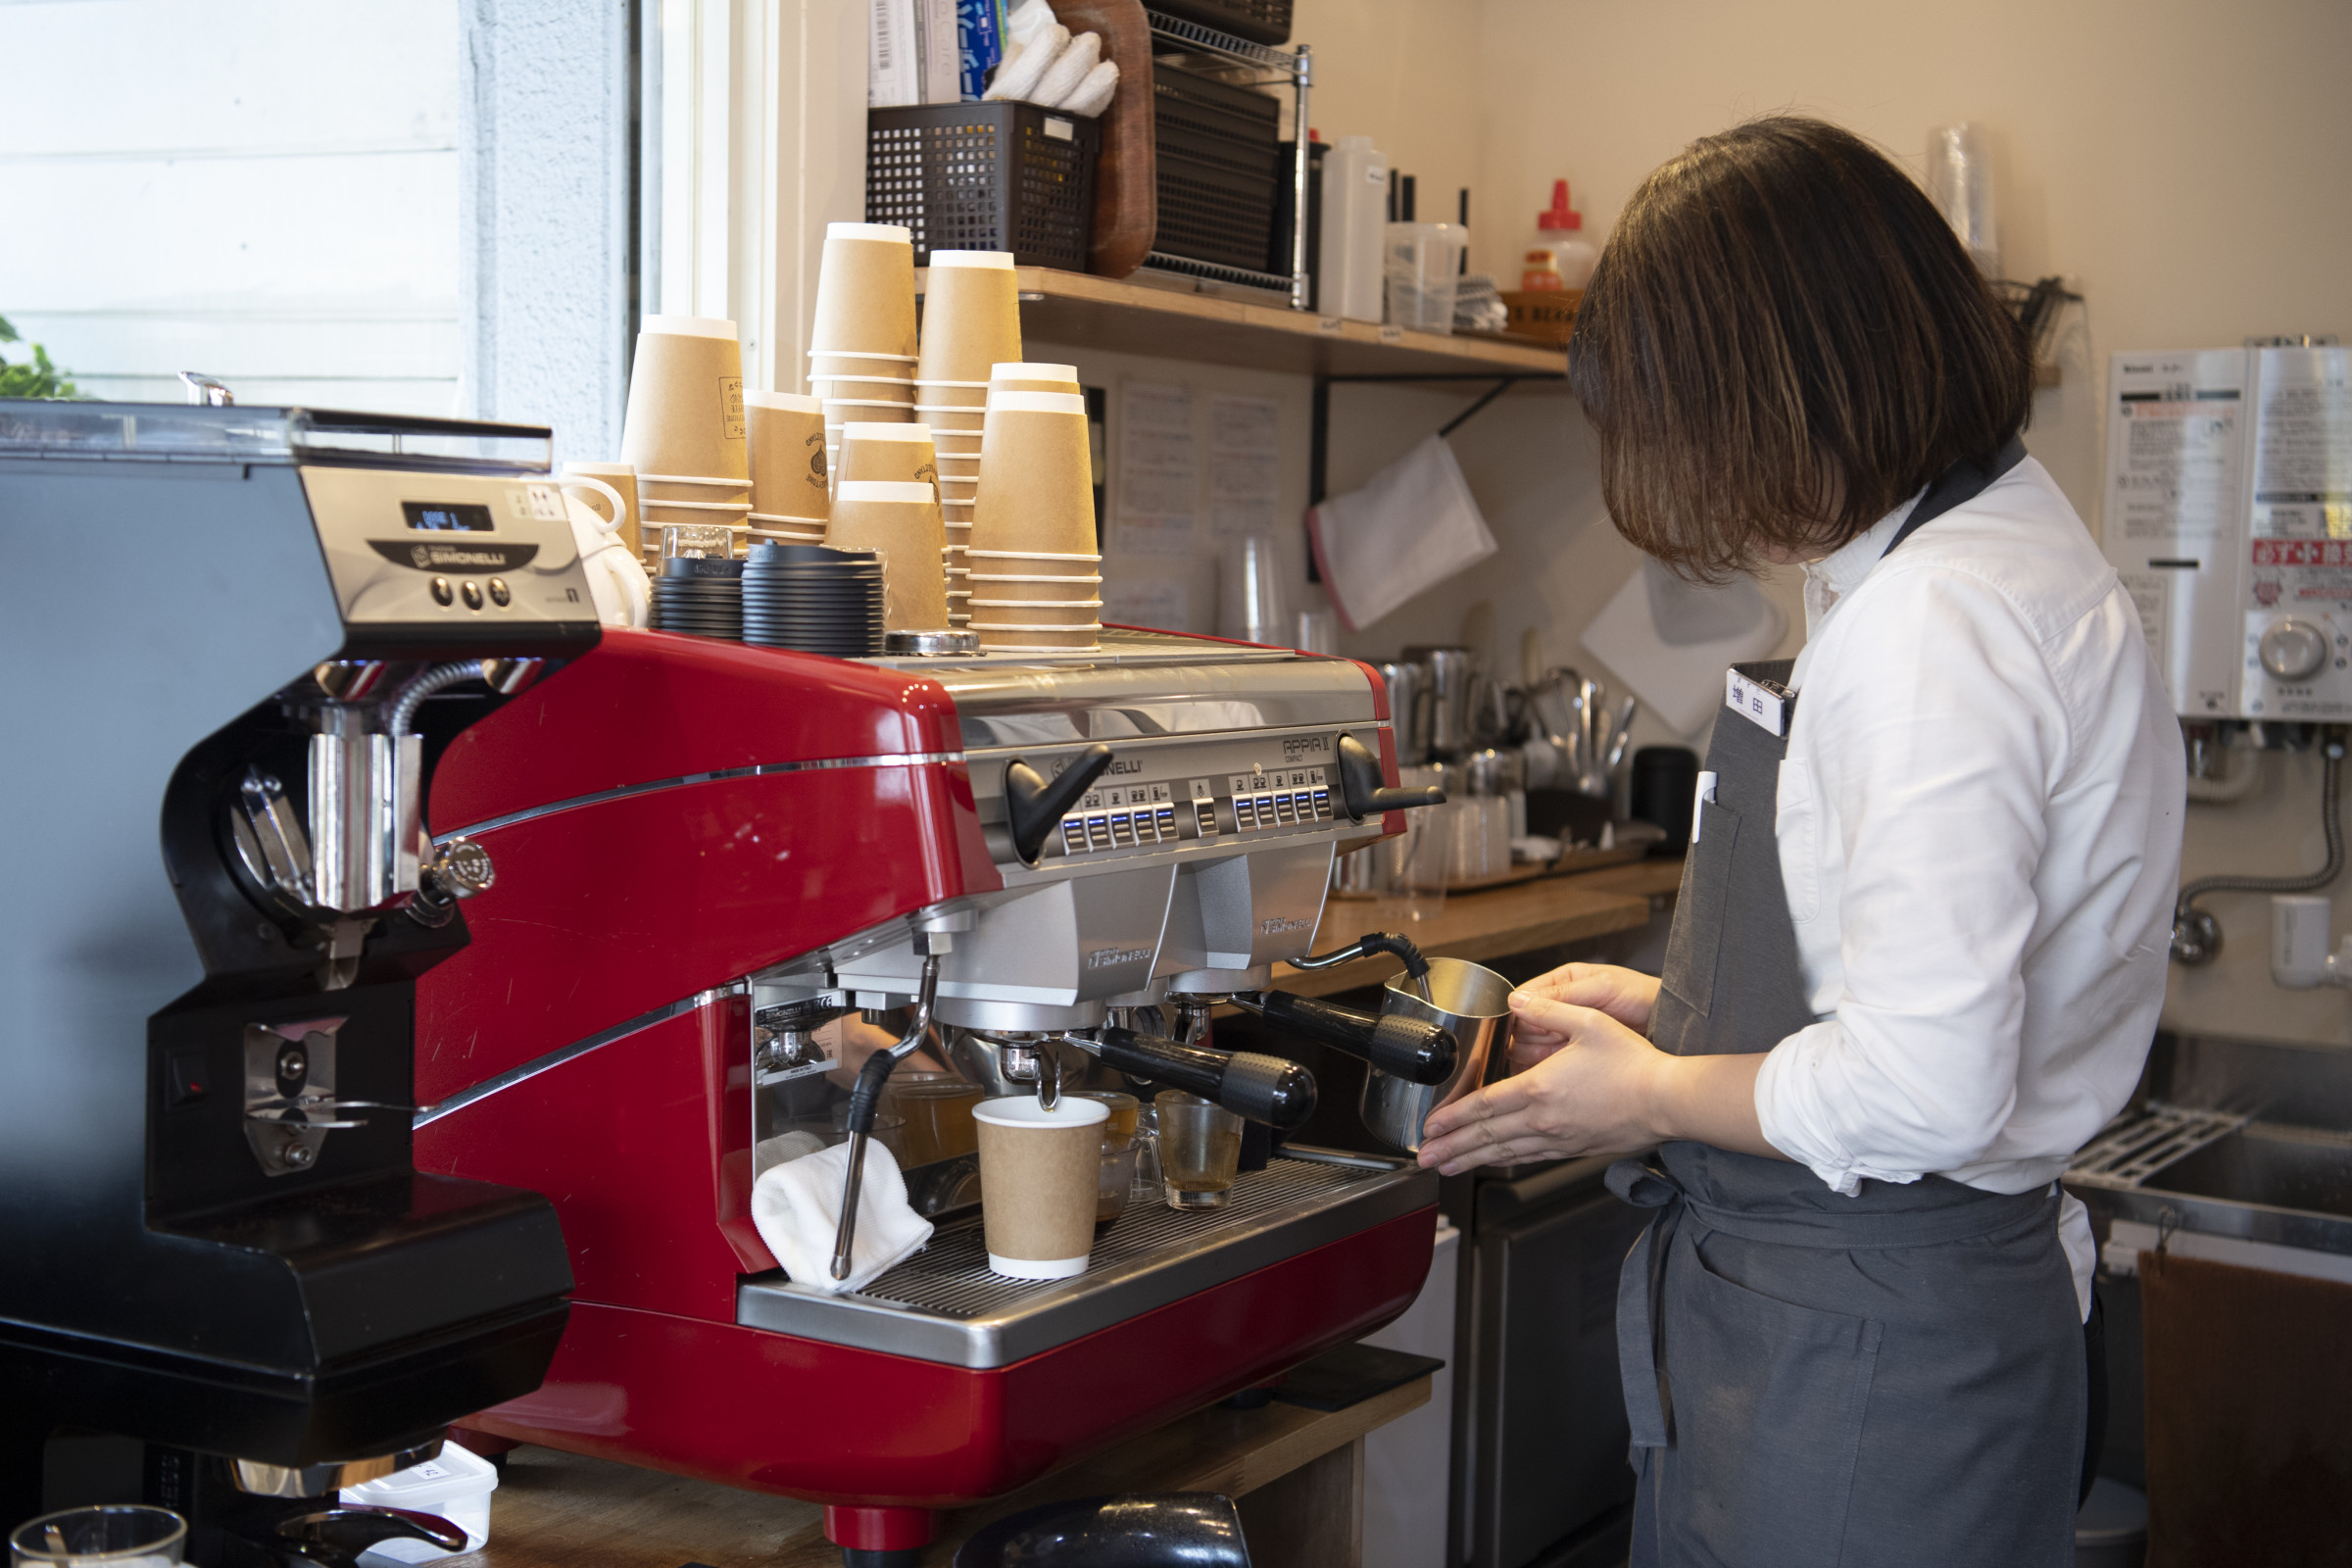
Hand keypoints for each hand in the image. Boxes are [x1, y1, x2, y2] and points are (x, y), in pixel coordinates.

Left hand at [1415, 992, 1666, 1175]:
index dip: (1453, 1117)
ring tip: (1447, 1166)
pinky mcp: (1575, 1149)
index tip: (1432, 1126)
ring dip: (1472, 1160)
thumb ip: (1548, 1011)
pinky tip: (1495, 1161)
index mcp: (1540, 1088)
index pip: (1484, 1106)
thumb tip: (1517, 1001)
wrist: (1668, 1100)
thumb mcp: (1588, 1022)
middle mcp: (1544, 1119)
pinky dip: (1506, 1161)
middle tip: (1425, 1157)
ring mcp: (1559, 1138)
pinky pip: (1531, 1158)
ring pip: (1505, 1152)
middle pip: (1487, 1136)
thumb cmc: (1634, 1064)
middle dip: (1451, 1147)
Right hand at [1506, 963, 1660, 1070]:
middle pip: (1524, 1024)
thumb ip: (1561, 995)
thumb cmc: (1641, 996)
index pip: (1524, 997)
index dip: (1519, 1013)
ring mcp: (1566, 1031)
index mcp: (1561, 982)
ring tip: (1553, 1056)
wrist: (1669, 1023)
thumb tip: (1518, 999)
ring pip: (1532, 1045)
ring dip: (1536, 1053)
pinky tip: (1551, 1072)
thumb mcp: (1601, 989)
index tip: (1522, 1026)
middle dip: (1531, 1035)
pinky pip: (1547, 1061)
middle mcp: (1560, 1006)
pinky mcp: (1574, 1053)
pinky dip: (1546, 1067)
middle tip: (1548, 1041)